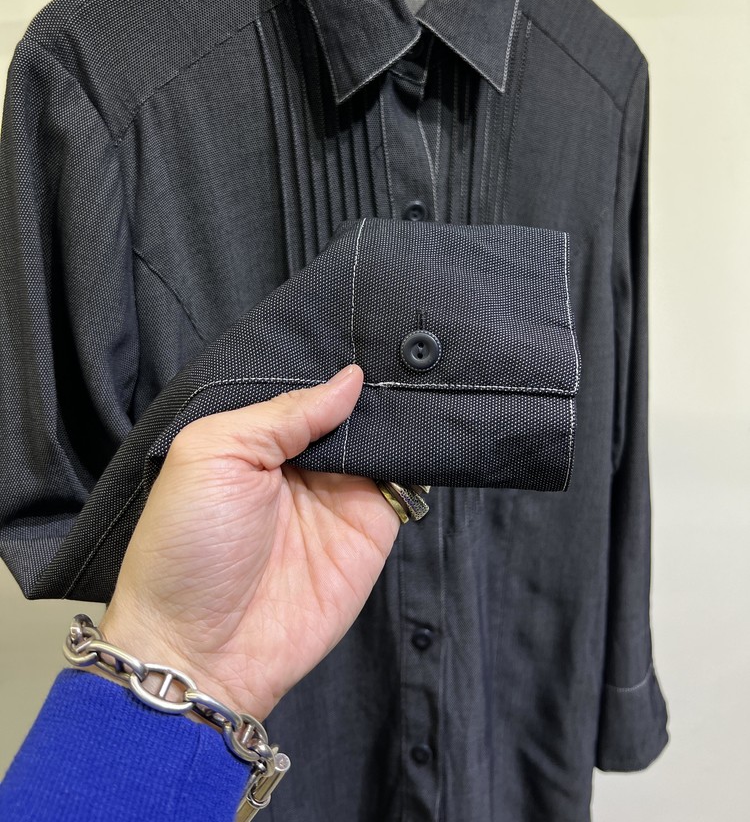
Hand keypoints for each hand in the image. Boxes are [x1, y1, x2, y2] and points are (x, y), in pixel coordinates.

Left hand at [98, 364, 399, 720]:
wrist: (203, 651)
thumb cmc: (187, 547)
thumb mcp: (214, 453)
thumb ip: (282, 413)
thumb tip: (348, 379)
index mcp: (257, 439)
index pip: (308, 391)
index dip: (334, 370)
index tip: (370, 337)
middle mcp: (302, 463)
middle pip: (351, 411)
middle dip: (375, 387)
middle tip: (405, 350)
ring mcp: (340, 495)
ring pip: (383, 440)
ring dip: (400, 417)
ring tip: (421, 382)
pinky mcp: (372, 530)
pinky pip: (405, 483)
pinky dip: (420, 458)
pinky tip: (427, 430)